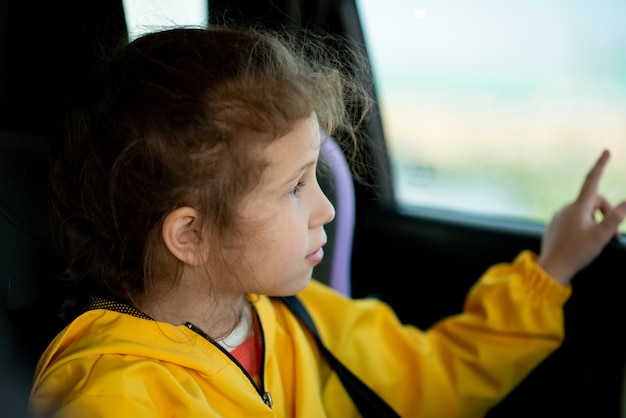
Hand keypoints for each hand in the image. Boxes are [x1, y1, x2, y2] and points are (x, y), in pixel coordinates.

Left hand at [537, 149, 625, 284]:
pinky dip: (584, 226)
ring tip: (598, 240)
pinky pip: (573, 219)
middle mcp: (567, 207)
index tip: (606, 151)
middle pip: (594, 202)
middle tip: (613, 234)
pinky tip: (582, 241)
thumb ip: (615, 218)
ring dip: (596, 221)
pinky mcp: (555, 224)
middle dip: (606, 213)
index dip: (600, 165)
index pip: (592, 181)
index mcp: (578, 207)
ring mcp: (559, 215)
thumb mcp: (601, 236)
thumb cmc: (577, 252)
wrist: (552, 267)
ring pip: (584, 212)